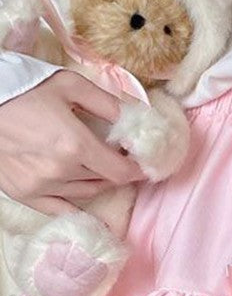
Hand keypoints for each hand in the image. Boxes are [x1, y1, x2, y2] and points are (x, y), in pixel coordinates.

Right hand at [0, 69, 147, 215]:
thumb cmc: (24, 89)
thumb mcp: (70, 85)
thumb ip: (109, 104)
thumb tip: (140, 116)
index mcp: (75, 145)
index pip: (121, 171)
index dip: (137, 170)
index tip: (144, 164)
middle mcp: (60, 171)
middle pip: (105, 180)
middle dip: (117, 169)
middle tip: (119, 156)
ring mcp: (41, 186)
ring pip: (85, 192)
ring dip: (98, 181)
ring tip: (99, 166)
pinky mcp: (24, 194)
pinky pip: (60, 210)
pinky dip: (76, 206)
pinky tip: (87, 205)